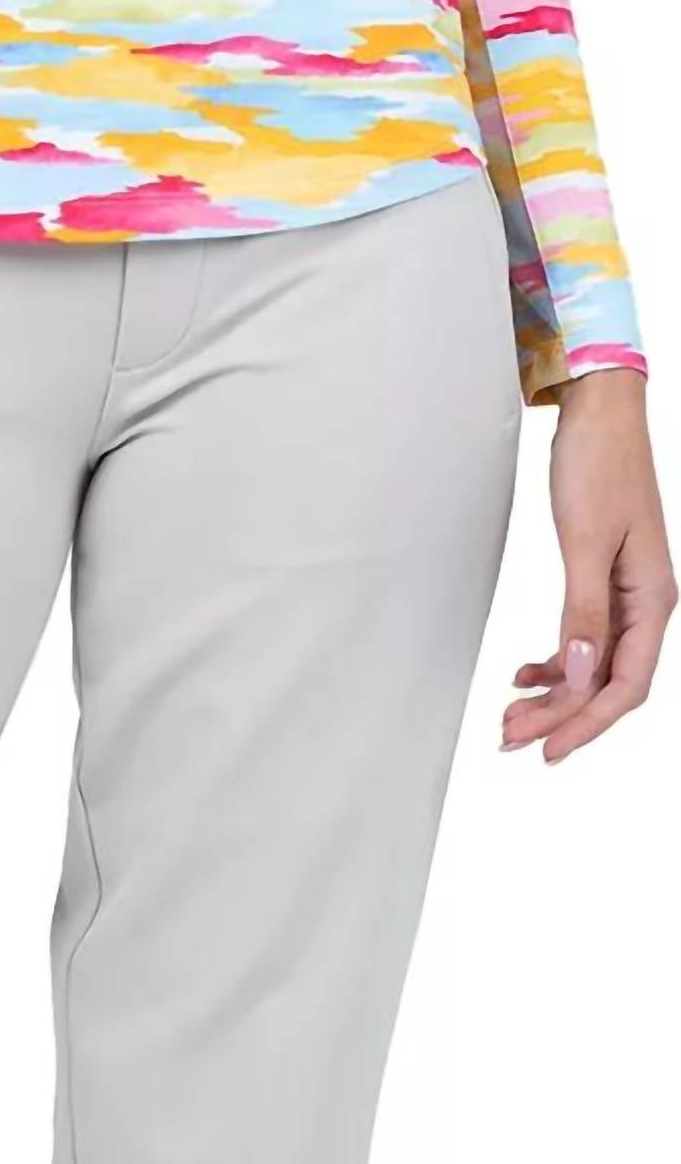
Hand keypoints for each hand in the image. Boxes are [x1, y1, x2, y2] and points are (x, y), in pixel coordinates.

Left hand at [503, 372, 674, 764]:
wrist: (598, 413)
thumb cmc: (599, 465)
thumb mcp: (586, 541)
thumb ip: (583, 612)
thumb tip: (576, 674)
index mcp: (652, 600)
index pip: (625, 686)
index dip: (587, 724)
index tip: (548, 750)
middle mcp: (644, 604)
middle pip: (605, 682)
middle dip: (560, 715)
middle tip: (510, 736)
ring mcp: (625, 594)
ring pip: (590, 664)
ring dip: (553, 693)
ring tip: (510, 714)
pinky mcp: (603, 579)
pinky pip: (583, 638)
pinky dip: (554, 661)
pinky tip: (525, 674)